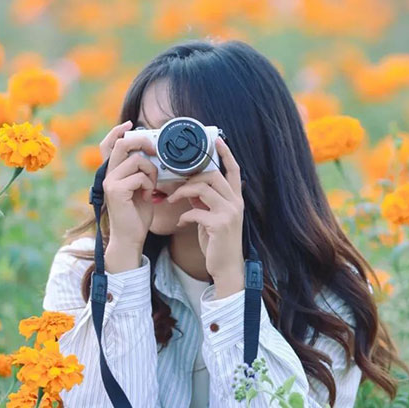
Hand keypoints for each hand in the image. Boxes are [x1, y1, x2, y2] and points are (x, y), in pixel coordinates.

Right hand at [99, 119, 158, 250]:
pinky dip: (148, 185)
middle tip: (154, 151)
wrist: (130, 238)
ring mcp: (110, 182)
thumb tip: (152, 154)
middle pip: (122, 144)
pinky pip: (139, 176)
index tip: (131, 123)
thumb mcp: (140, 188)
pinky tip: (147, 196)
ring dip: (151, 171)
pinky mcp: (115, 190)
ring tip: (151, 186)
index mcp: (112, 172)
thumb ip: (141, 171)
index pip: (109, 144)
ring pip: (136, 160)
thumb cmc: (137, 214)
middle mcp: (107, 174)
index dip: (118, 131)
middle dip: (142, 142)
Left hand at [166, 136, 244, 292]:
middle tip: (176, 185)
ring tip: (172, 199)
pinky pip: (196, 211)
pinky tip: (180, 222)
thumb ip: (205, 201)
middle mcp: (236, 203)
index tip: (216, 140)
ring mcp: (229, 213)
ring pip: (204, 188)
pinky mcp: (220, 225)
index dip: (226, 154)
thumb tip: (190, 188)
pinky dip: (185, 215)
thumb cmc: (217, 242)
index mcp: (236, 199)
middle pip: (213, 175)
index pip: (234, 170)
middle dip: (191, 177)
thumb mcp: (212, 217)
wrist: (225, 267)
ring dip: (183, 192)